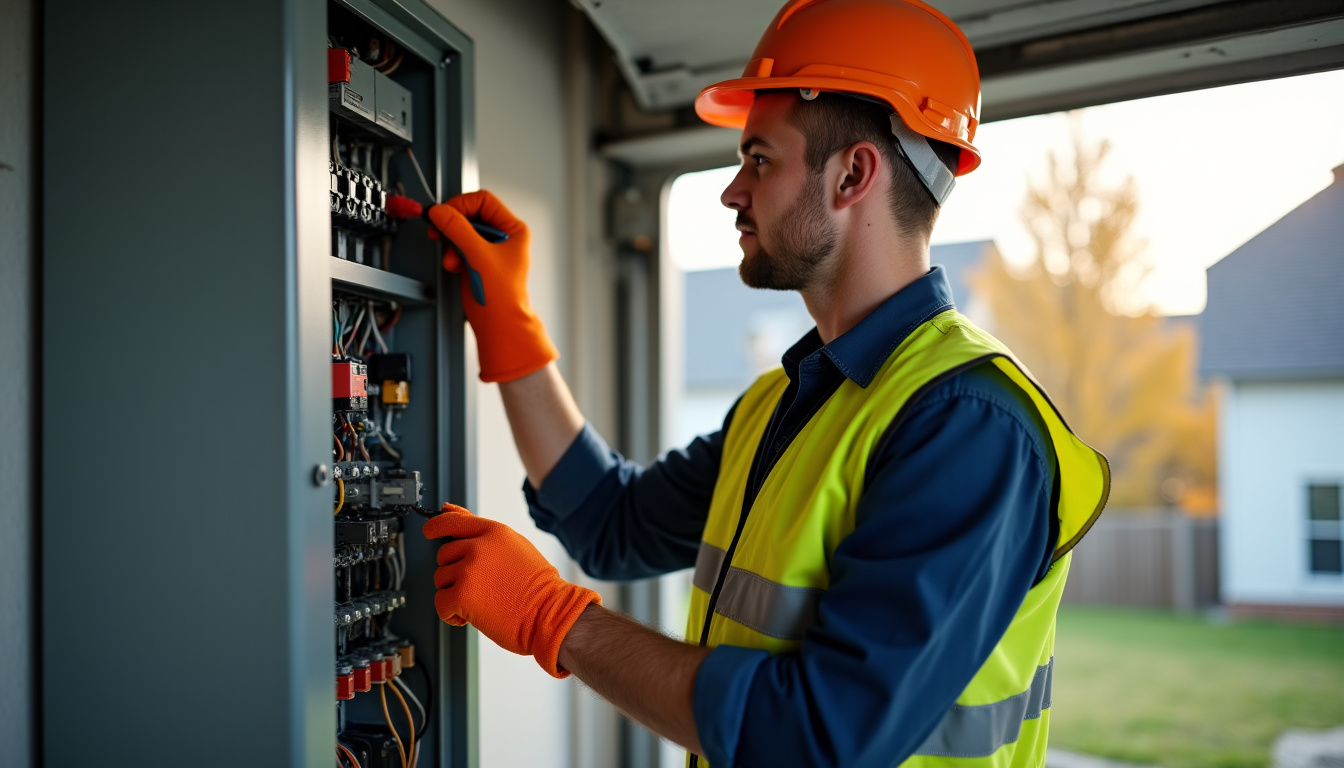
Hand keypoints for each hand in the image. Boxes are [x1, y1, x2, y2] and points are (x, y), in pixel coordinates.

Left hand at [423, 504, 600, 677]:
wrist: (550, 614)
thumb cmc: (538, 588)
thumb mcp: (515, 547)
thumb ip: (483, 532)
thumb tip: (451, 511)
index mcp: (494, 532)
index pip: (452, 521)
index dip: (435, 526)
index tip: (429, 531)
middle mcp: (479, 546)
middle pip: (444, 555)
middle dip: (455, 572)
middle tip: (480, 585)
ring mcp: (468, 570)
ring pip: (441, 580)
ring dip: (455, 594)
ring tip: (482, 600)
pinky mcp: (461, 595)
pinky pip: (440, 603)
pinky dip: (452, 614)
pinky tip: (471, 615)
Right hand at [426, 191, 557, 381]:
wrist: (498, 323)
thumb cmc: (502, 294)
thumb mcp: (478, 254)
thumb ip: (456, 228)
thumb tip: (439, 211)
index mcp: (513, 229)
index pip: (483, 201)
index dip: (461, 204)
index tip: (444, 214)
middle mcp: (502, 236)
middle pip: (470, 214)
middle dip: (453, 225)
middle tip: (439, 230)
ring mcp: (488, 248)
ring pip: (461, 230)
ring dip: (451, 242)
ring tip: (452, 258)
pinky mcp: (476, 260)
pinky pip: (457, 245)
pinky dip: (452, 253)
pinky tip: (455, 265)